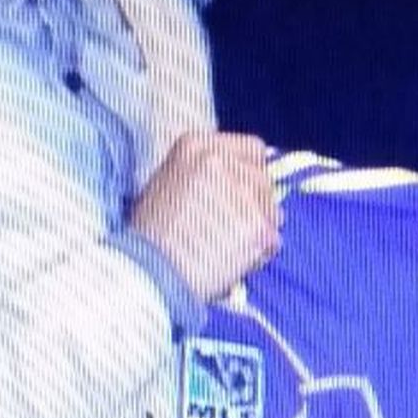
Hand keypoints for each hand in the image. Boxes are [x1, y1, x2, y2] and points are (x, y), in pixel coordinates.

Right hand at [129, 131, 279, 299]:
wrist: (145, 272)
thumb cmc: (149, 236)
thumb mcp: (168, 185)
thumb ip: (204, 177)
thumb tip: (239, 187)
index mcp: (195, 145)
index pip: (251, 149)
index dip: (253, 173)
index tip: (248, 194)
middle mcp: (219, 160)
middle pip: (263, 179)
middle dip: (259, 204)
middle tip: (240, 229)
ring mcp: (240, 192)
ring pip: (272, 210)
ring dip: (260, 230)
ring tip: (232, 250)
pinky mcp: (255, 226)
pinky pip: (272, 240)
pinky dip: (259, 255)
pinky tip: (235, 264)